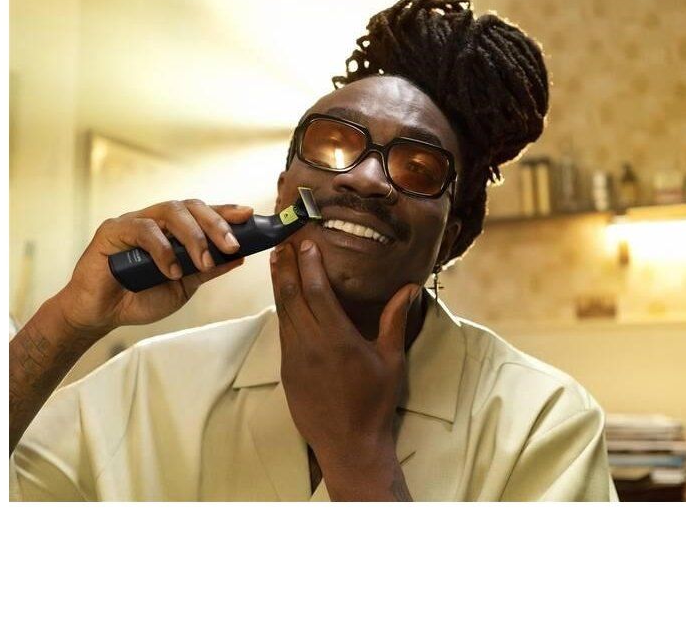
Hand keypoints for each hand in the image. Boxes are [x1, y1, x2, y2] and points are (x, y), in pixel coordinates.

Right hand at [54, 199, 253, 334]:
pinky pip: (143, 230)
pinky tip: (171, 270)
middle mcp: (156, 220)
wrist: (103, 313)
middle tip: (232, 245)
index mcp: (173, 231)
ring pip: (170, 212)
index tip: (250, 214)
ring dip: (193, 236)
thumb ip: (206, 270)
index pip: (203, 213)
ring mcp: (134, 221)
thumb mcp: (183, 286)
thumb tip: (238, 257)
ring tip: (204, 261)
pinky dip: (162, 249)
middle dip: (216, 223)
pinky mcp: (113, 230)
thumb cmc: (140, 297)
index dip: (226, 211)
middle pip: (190, 206)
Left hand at [269, 239, 418, 473]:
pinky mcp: (286, 371)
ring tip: (277, 261)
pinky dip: (282, 310)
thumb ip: (395, 320)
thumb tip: (409, 287)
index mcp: (338, 339)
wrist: (349, 443)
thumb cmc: (375, 402)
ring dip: (279, 285)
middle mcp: (311, 345)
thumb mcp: (391, 360)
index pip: (316, 291)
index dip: (309, 264)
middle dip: (287, 267)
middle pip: (292, 296)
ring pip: (283, 313)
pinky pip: (282, 333)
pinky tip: (283, 298)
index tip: (306, 243)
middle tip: (283, 242)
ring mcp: (294, 358)